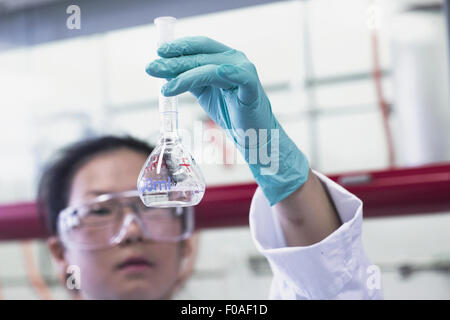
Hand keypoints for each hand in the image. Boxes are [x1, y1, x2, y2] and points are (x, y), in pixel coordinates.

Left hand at [146, 36, 273, 146]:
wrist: (253, 134)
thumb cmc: (231, 112)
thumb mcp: (205, 92)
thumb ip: (189, 80)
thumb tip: (165, 71)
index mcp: (225, 57)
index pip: (200, 46)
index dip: (179, 46)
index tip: (159, 51)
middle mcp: (235, 59)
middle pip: (201, 56)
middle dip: (174, 62)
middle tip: (152, 67)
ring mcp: (244, 71)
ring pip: (210, 68)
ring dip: (184, 75)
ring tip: (165, 87)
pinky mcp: (251, 87)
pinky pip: (235, 77)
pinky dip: (222, 74)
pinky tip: (203, 77)